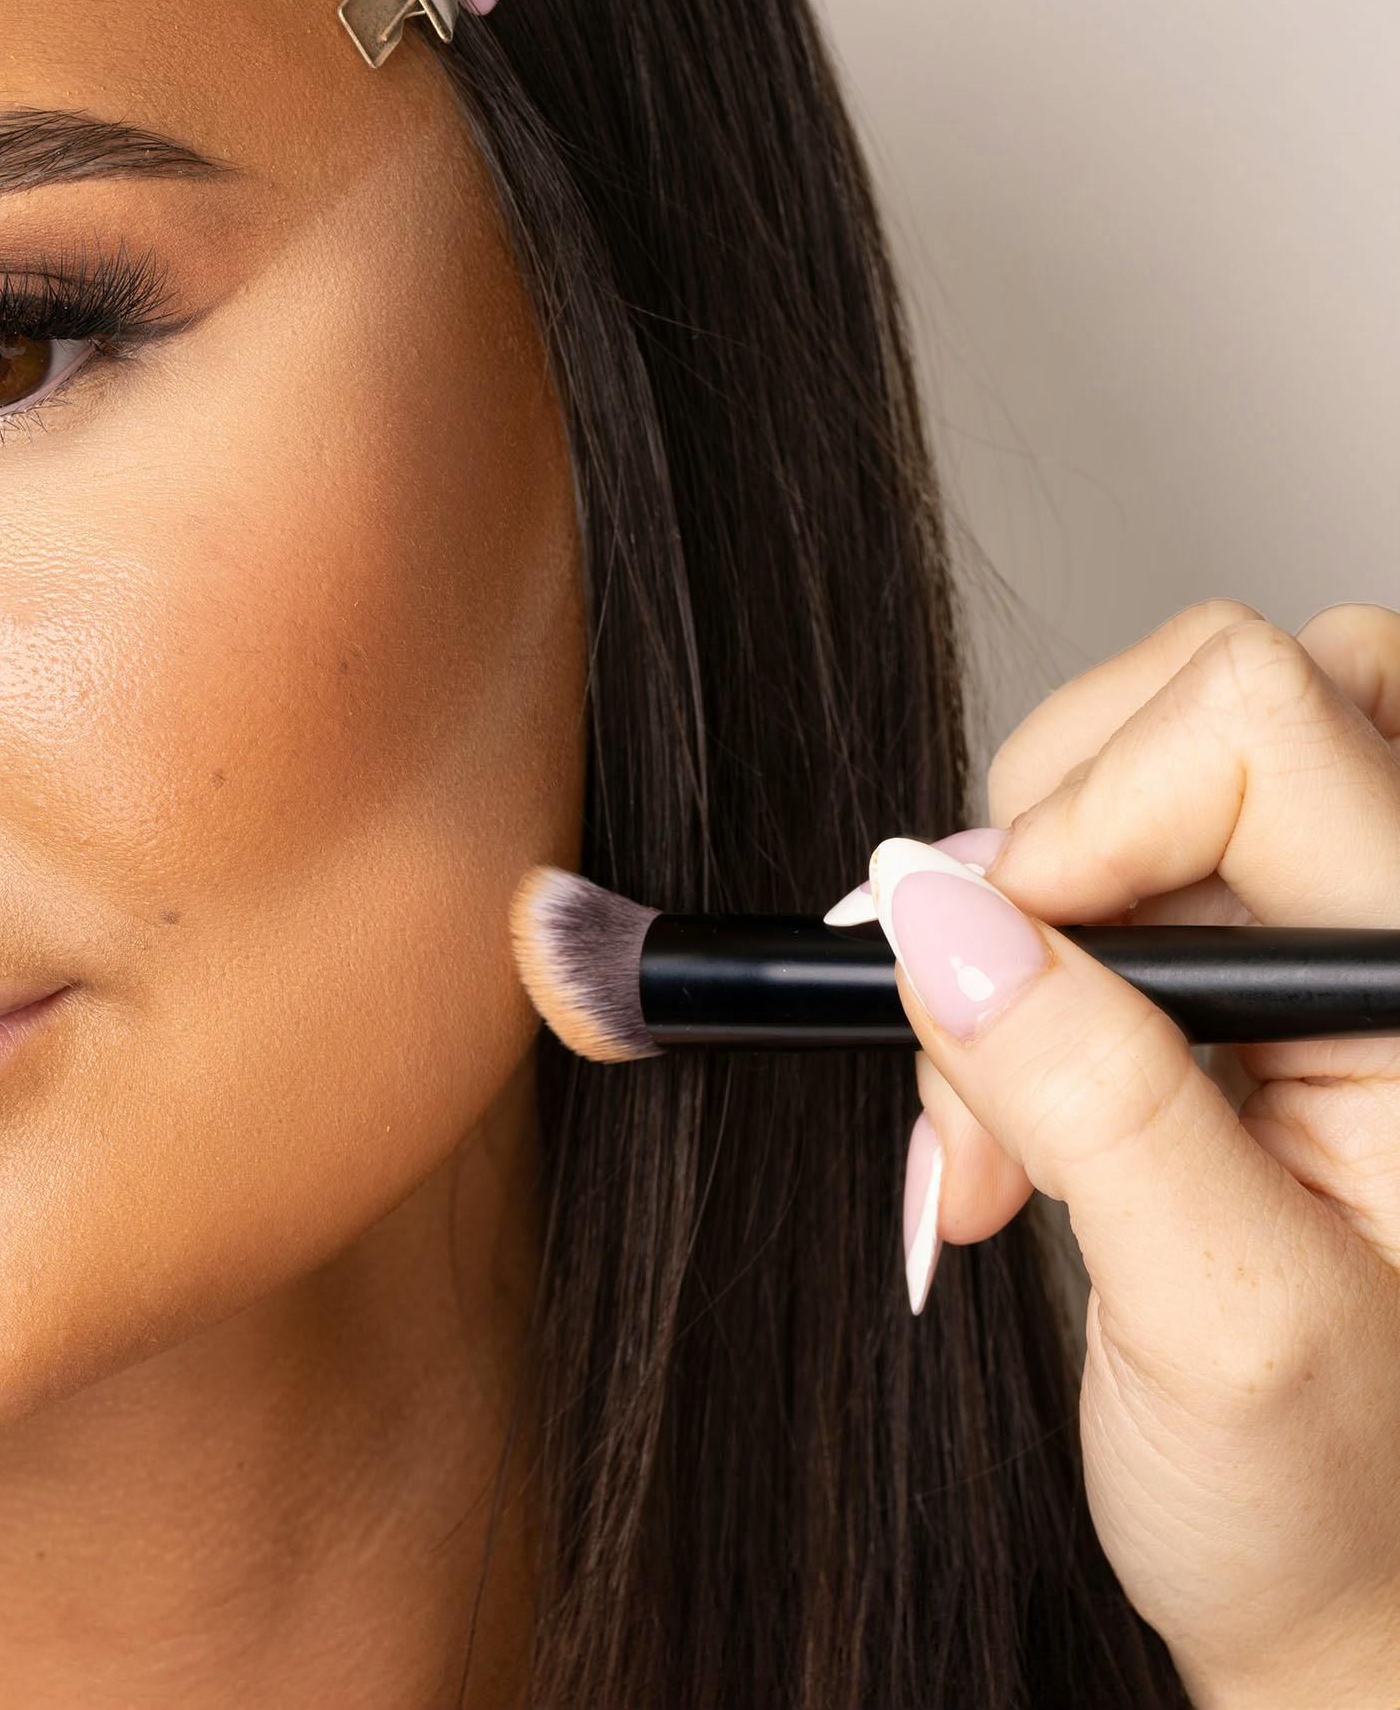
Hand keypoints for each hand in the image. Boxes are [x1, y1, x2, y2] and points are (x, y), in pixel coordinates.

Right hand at [863, 601, 1399, 1709]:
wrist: (1352, 1599)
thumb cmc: (1333, 1504)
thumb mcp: (1210, 1323)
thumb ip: (1085, 1094)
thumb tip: (932, 908)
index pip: (1260, 722)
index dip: (1090, 814)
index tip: (992, 966)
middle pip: (1225, 685)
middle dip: (1056, 833)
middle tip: (1001, 1031)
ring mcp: (1352, 947)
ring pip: (1155, 754)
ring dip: (1023, 910)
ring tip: (1005, 1114)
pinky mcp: (1278, 968)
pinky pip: (1118, 855)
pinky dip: (1019, 954)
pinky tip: (1020, 1102)